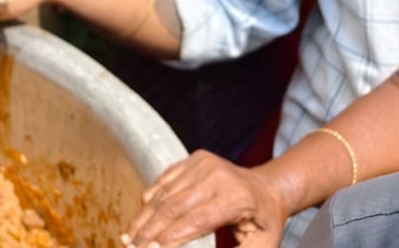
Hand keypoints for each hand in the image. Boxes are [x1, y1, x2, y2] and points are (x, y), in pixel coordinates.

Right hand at [125, 152, 288, 247]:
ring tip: (129, 237)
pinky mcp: (193, 159)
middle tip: (132, 247)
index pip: (196, 220)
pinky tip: (140, 218)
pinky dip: (150, 200)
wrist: (269, 187)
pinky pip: (164, 181)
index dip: (171, 237)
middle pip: (174, 206)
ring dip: (144, 218)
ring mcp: (203, 164)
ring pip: (164, 194)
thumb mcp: (263, 244)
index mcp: (236, 198)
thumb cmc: (265, 221)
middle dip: (150, 230)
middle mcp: (217, 176)